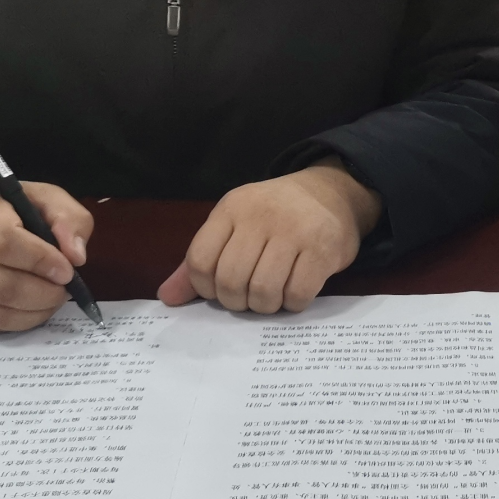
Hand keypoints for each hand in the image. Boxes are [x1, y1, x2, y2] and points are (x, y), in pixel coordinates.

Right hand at [0, 179, 92, 334]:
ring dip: (32, 313)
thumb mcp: (43, 197)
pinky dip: (13, 322)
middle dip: (42, 294)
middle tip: (63, 290)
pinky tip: (28, 308)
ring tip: (50, 301)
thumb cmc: (3, 207)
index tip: (66, 270)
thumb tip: (76, 257)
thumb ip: (68, 218)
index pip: (3, 243)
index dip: (40, 262)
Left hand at [156, 162, 381, 313]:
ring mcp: (294, 232)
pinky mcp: (323, 249)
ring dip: (264, 306)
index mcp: (231, 209)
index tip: (219, 288)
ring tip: (271, 296)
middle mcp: (260, 216)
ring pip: (262, 292)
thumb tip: (167, 297)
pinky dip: (292, 304)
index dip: (204, 287)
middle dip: (236, 301)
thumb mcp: (234, 225)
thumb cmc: (275, 215)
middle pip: (230, 281)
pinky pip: (297, 294)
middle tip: (247, 297)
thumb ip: (198, 262)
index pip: (199, 260)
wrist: (332, 192)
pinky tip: (294, 291)